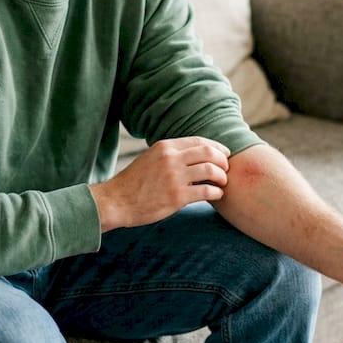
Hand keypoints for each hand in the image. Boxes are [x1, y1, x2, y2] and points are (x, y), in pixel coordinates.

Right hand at [90, 137, 229, 230]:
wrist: (117, 202)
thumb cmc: (134, 183)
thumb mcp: (150, 158)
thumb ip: (170, 154)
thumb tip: (194, 154)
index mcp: (165, 147)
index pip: (199, 141)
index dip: (216, 147)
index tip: (224, 154)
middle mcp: (171, 159)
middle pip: (209, 153)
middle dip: (223, 160)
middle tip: (226, 169)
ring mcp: (174, 177)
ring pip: (211, 170)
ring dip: (222, 177)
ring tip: (222, 183)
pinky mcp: (177, 197)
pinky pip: (207, 191)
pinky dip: (217, 193)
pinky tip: (216, 195)